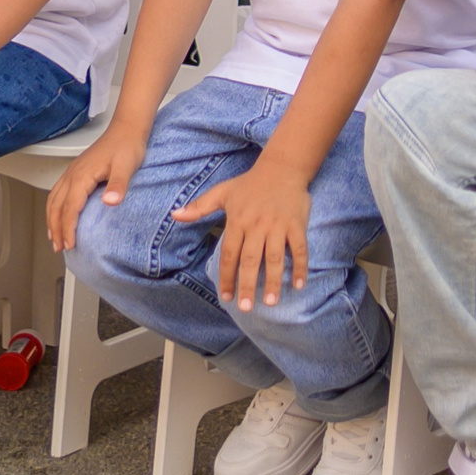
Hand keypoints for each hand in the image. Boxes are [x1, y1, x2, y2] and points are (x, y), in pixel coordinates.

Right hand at [48, 121, 148, 252]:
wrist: (126, 129)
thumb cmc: (127, 146)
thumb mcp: (127, 166)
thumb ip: (118, 184)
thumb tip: (111, 202)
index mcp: (82, 176)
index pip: (70, 208)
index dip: (68, 228)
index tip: (70, 244)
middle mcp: (73, 174)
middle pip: (57, 206)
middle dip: (56, 228)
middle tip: (59, 247)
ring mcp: (72, 172)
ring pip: (53, 199)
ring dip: (51, 220)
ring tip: (54, 238)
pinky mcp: (75, 171)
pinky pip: (58, 192)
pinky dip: (54, 208)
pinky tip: (57, 215)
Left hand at [174, 159, 310, 311]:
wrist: (282, 167)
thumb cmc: (250, 183)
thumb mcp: (222, 192)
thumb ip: (199, 207)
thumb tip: (175, 215)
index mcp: (238, 220)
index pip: (229, 253)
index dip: (227, 276)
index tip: (226, 297)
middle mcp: (257, 225)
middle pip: (250, 259)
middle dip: (247, 284)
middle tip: (245, 307)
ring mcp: (278, 226)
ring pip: (275, 257)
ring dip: (273, 280)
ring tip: (270, 302)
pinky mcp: (296, 224)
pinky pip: (299, 248)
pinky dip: (300, 266)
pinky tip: (298, 285)